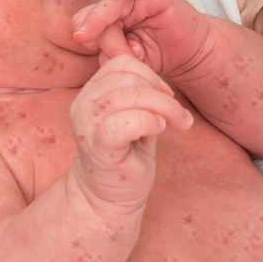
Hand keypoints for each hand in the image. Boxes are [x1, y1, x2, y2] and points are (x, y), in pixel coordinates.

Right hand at [69, 55, 192, 214]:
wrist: (108, 198)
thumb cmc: (126, 156)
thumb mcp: (136, 117)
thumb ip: (142, 96)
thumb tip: (163, 85)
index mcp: (92, 93)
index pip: (121, 63)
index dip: (149, 74)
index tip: (166, 96)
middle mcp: (83, 105)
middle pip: (126, 76)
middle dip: (160, 92)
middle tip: (178, 114)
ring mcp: (87, 125)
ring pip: (126, 96)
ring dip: (161, 107)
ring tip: (175, 123)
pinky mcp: (97, 147)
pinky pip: (125, 122)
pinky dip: (149, 121)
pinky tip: (159, 131)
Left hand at [72, 0, 209, 77]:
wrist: (191, 54)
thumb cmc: (158, 57)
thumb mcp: (130, 62)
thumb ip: (114, 57)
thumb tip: (103, 53)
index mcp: (106, 22)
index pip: (83, 22)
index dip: (86, 37)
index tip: (95, 52)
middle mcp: (118, 7)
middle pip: (94, 10)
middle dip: (94, 30)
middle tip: (98, 45)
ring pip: (113, 1)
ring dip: (112, 22)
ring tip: (133, 49)